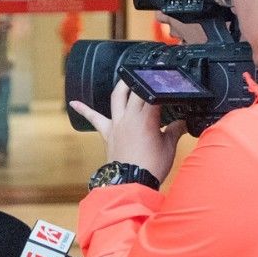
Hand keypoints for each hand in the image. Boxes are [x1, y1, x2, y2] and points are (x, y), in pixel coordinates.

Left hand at [70, 82, 184, 182]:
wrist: (132, 182)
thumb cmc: (151, 167)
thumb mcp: (169, 147)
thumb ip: (176, 130)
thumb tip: (183, 123)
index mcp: (147, 118)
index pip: (154, 93)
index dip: (161, 84)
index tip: (167, 79)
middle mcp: (130, 117)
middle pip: (136, 90)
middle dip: (144, 79)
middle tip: (151, 74)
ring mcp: (117, 123)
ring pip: (117, 96)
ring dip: (122, 85)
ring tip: (126, 77)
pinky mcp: (107, 133)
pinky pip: (94, 119)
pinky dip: (84, 110)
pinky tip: (73, 103)